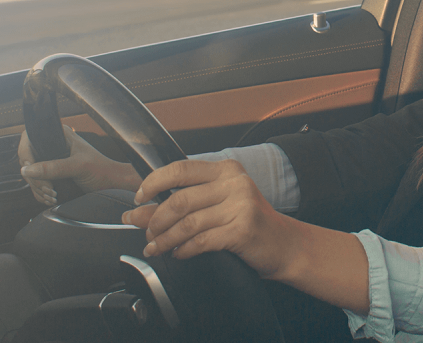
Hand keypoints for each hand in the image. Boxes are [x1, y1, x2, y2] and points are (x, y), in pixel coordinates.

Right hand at [18, 125, 140, 204]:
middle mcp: (53, 146)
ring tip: (53, 195)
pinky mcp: (52, 174)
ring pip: (30, 174)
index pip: (28, 139)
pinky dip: (40, 193)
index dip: (25, 155)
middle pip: (27, 160)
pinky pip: (37, 183)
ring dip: (38, 188)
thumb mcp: (78, 166)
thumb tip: (28, 170)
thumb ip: (54, 167)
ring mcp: (51, 160)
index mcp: (59, 135)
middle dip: (35, 178)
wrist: (112, 183)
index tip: (30, 171)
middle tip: (50, 189)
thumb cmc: (102, 169)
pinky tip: (51, 197)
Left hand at [121, 159, 297, 277]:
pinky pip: (201, 241)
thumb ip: (182, 203)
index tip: (139, 198)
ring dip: (165, 239)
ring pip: (188, 223)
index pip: (180, 169)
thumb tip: (138, 212)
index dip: (153, 183)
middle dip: (155, 220)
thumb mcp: (218, 205)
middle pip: (180, 199)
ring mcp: (240, 206)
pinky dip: (184, 250)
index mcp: (226, 170)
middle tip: (146, 233)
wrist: (284, 245)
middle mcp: (234, 183)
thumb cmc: (249, 223)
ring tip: (157, 247)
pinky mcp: (242, 230)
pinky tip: (179, 253)